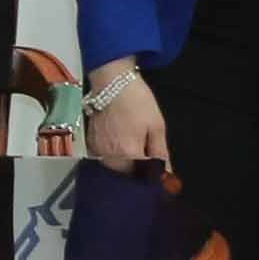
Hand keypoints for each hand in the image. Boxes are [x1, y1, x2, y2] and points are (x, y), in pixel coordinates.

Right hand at [80, 60, 174, 177]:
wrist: (112, 82)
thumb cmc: (136, 100)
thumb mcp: (156, 126)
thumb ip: (161, 153)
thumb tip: (166, 173)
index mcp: (129, 153)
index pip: (143, 177)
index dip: (153, 175)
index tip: (159, 171)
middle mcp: (110, 157)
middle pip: (128, 176)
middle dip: (139, 171)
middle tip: (147, 157)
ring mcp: (98, 151)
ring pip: (116, 169)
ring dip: (126, 164)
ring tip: (133, 146)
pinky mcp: (91, 145)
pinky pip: (105, 159)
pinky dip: (114, 156)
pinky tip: (121, 142)